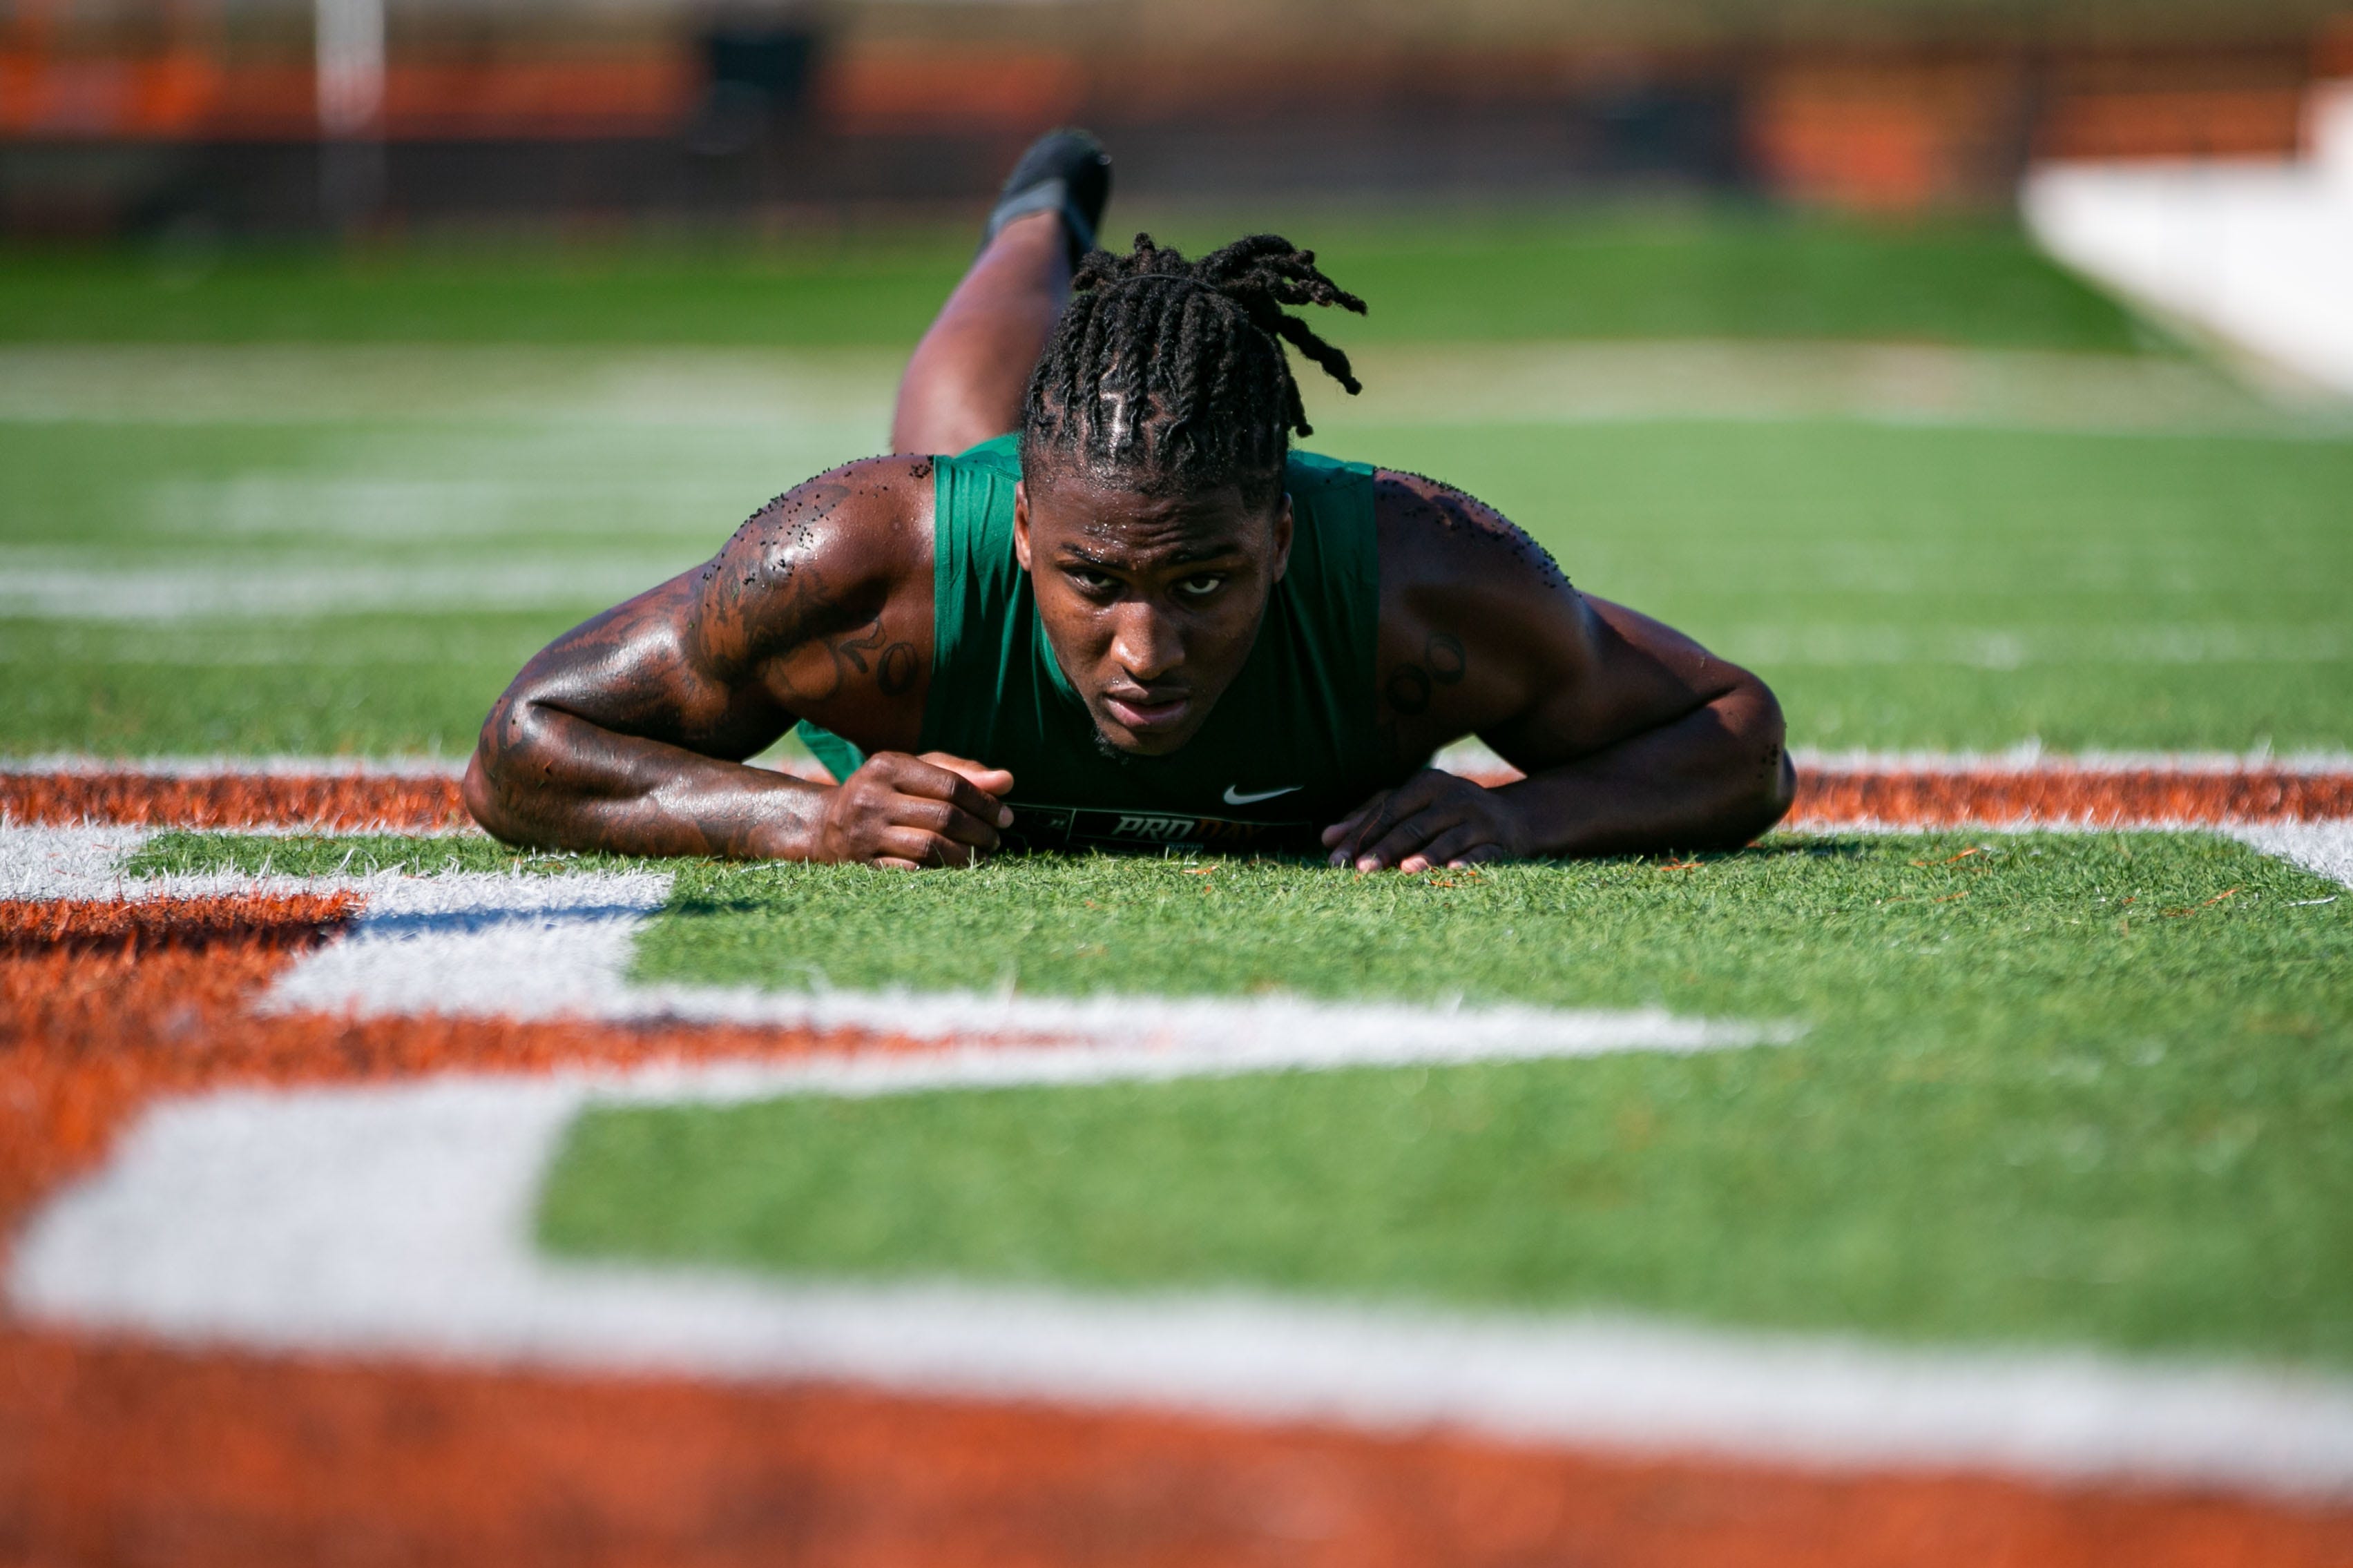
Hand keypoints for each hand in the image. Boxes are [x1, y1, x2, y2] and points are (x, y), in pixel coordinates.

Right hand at [814, 751, 1014, 868]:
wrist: (824, 825)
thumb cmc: (884, 793)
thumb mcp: (915, 771)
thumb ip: (961, 772)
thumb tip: (1007, 781)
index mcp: (887, 765)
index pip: (950, 784)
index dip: (985, 803)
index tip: (1005, 817)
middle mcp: (872, 797)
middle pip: (944, 817)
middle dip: (979, 831)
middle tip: (995, 840)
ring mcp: (864, 833)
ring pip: (931, 847)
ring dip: (966, 856)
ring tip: (982, 857)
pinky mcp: (862, 864)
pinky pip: (911, 871)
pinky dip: (940, 872)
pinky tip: (955, 870)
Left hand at [1322, 768, 1526, 871]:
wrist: (1513, 817)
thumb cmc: (1448, 813)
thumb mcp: (1412, 808)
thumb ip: (1370, 820)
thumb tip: (1328, 838)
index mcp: (1427, 784)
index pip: (1388, 810)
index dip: (1361, 835)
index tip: (1337, 860)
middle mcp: (1453, 796)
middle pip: (1413, 825)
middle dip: (1386, 849)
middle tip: (1362, 871)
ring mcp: (1479, 818)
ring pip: (1448, 838)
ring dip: (1426, 855)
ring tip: (1404, 870)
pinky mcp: (1500, 840)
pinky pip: (1481, 853)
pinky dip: (1467, 863)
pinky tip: (1453, 872)